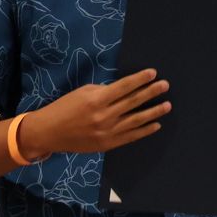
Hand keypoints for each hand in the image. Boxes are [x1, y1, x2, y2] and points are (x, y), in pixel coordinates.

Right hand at [18, 69, 169, 159]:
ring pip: (136, 120)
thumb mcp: (82, 92)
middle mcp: (104, 116)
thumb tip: (125, 90)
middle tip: (165, 85)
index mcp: (96, 100)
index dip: (140, 79)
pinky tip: (156, 124)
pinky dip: (145, 131)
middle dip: (151, 92)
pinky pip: (131, 136)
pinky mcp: (108, 144)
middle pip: (133, 102)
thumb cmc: (65, 108)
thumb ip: (104, 91)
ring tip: (167, 105)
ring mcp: (107, 132)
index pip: (124, 87)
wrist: (49, 132)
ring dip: (153, 112)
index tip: (153, 73)